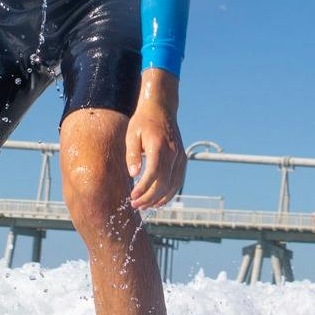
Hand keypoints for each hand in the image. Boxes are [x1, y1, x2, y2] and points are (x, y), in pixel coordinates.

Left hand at [124, 69, 184, 211]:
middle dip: (149, 198)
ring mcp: (180, 156)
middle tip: (136, 205)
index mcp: (159, 146)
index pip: (153, 174)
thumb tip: (133, 174)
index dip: (143, 189)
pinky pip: (178, 180)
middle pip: (164, 183)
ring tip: (146, 206)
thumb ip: (132, 154)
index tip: (132, 197)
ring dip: (160, 199)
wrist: (161, 108)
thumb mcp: (132, 135)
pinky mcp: (182, 159)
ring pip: (174, 185)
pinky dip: (170, 193)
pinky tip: (159, 200)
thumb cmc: (143, 121)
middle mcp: (173, 152)